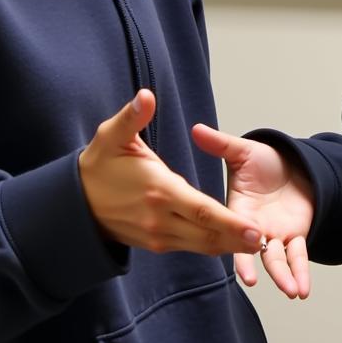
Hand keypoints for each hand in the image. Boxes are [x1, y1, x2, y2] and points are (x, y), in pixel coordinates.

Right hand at [78, 90, 262, 255]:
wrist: (75, 204)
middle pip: (207, 234)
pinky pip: (189, 246)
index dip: (230, 222)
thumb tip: (146, 96)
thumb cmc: (98, 166)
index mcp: (158, 191)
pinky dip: (211, 245)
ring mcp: (158, 235)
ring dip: (228, 246)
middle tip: (266, 242)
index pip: (201, 210)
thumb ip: (132, 118)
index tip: (254, 228)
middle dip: (238, 239)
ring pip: (200, 244)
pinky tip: (231, 243)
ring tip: (258, 245)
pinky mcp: (156, 242)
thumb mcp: (111, 136)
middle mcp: (160, 219)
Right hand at [192, 123, 314, 298]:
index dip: (227, 238)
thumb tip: (197, 128)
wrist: (293, 167)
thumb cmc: (266, 162)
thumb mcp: (243, 151)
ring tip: (290, 291)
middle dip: (250, 264)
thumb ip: (221, 144)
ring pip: (275, 260)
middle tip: (251, 281)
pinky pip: (296, 257)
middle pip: (248, 249)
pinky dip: (300, 272)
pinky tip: (302, 289)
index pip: (227, 227)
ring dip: (282, 276)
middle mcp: (252, 227)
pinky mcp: (292, 237)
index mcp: (236, 209)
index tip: (225, 248)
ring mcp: (271, 236)